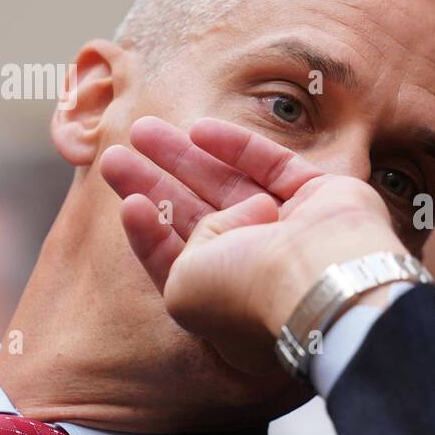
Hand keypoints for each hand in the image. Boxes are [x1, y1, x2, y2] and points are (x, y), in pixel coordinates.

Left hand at [101, 117, 403, 372]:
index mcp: (230, 304)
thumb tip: (219, 215)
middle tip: (115, 157)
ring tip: (141, 130)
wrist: (320, 277)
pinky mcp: (320, 196)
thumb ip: (175, 252)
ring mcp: (293, 231)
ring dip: (184, 158)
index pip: (182, 264)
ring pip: (229, 186)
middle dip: (156, 185)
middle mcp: (262, 268)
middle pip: (198, 219)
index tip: (127, 205)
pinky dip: (236, 147)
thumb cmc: (249, 293)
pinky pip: (270, 165)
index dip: (150, 234)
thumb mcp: (182, 288)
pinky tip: (200, 130)